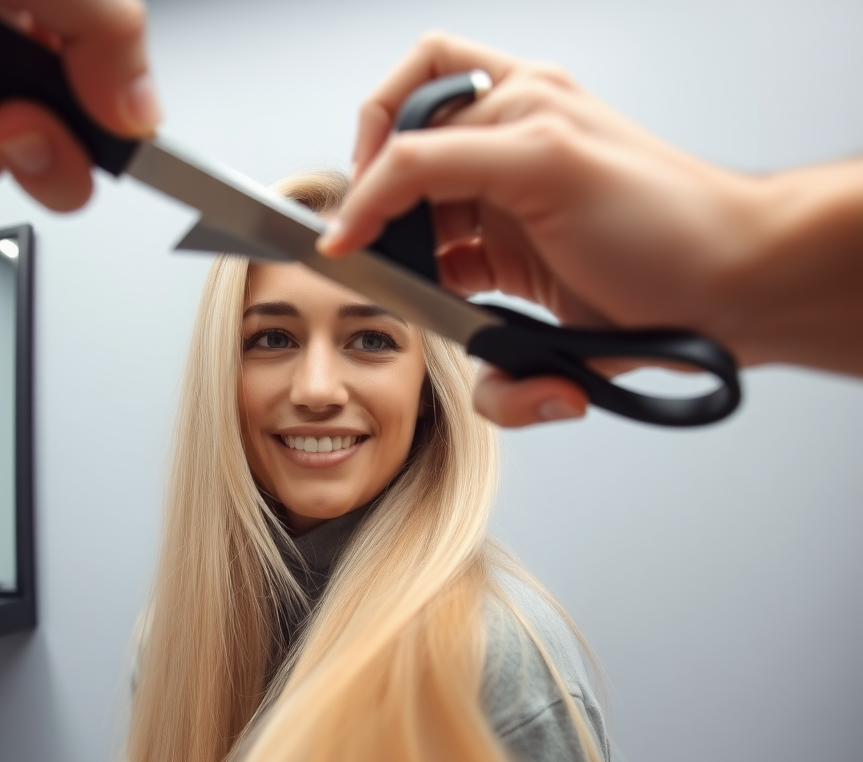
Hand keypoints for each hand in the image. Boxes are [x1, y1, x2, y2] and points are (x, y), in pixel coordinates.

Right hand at [320, 33, 777, 427]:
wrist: (735, 289)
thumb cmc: (664, 219)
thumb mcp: (544, 163)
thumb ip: (440, 163)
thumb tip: (368, 201)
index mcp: (512, 105)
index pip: (403, 112)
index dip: (363, 163)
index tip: (346, 234)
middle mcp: (505, 155)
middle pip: (405, 178)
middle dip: (392, 224)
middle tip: (380, 262)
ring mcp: (512, 217)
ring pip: (430, 247)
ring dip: (429, 285)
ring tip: (440, 302)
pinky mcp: (524, 273)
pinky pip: (465, 301)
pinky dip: (466, 331)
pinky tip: (482, 335)